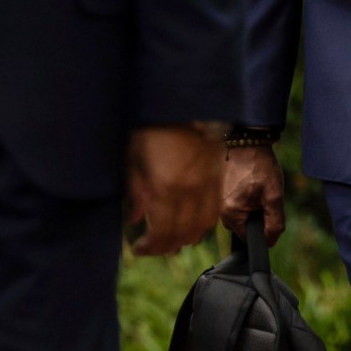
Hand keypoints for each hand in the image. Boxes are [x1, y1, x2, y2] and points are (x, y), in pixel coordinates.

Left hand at [127, 124, 224, 257]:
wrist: (184, 102)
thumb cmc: (153, 126)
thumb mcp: (133, 156)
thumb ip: (134, 192)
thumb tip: (134, 219)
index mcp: (166, 187)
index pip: (162, 232)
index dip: (150, 247)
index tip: (139, 248)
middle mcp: (190, 190)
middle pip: (183, 234)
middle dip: (166, 247)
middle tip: (151, 247)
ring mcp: (207, 185)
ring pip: (202, 227)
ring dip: (186, 238)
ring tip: (170, 239)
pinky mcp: (217, 178)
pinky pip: (214, 211)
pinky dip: (202, 224)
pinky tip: (189, 224)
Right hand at [220, 145, 286, 242]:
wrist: (248, 142)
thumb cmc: (260, 167)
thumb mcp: (274, 196)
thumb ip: (274, 222)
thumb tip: (270, 242)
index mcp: (230, 213)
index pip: (248, 238)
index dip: (264, 229)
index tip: (269, 210)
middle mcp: (220, 210)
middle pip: (244, 227)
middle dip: (258, 217)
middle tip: (265, 196)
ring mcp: (219, 202)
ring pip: (242, 216)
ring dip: (253, 208)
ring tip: (258, 188)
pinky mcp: (222, 194)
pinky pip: (237, 206)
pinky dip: (247, 200)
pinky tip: (252, 185)